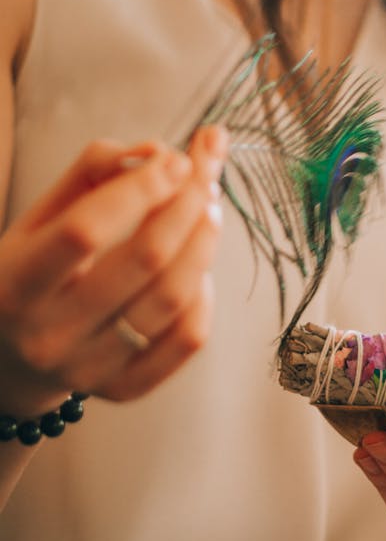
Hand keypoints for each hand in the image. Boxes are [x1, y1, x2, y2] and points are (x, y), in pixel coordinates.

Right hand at [0, 125, 228, 417]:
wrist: (7, 358)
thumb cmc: (31, 269)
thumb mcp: (39, 215)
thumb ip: (92, 169)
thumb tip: (158, 152)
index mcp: (15, 282)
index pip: (86, 229)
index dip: (140, 188)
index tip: (176, 159)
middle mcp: (49, 333)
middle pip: (144, 260)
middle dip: (187, 206)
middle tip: (205, 176)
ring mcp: (88, 368)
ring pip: (173, 299)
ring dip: (204, 242)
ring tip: (210, 210)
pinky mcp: (124, 388)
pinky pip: (187, 339)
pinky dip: (203, 294)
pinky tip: (197, 267)